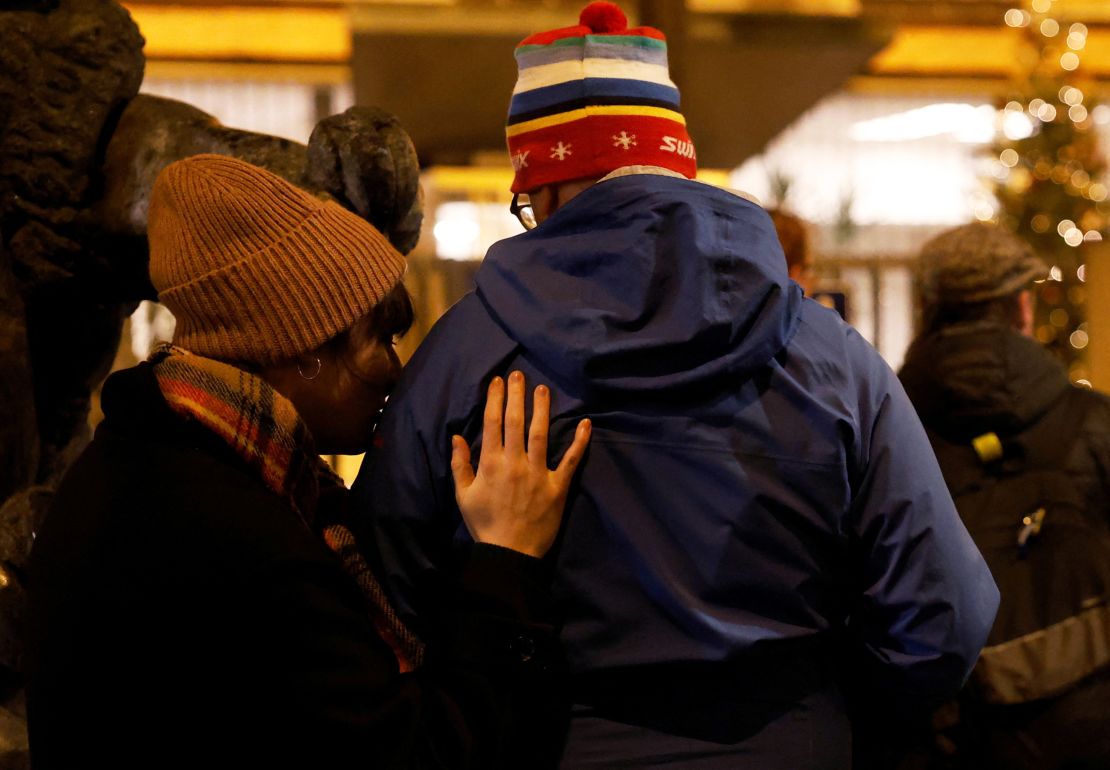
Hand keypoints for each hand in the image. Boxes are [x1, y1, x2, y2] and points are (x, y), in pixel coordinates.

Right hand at [451, 371, 590, 557]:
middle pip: (516, 422)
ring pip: (541, 434)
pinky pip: (570, 460)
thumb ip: (460, 465)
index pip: (493, 424)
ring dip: (542, 409)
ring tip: (543, 389)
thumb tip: (456, 436)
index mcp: (491, 464)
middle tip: (519, 375)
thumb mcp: (463, 496)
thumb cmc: (484, 524)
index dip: (495, 400)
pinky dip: (580, 442)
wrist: (510, 554)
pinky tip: (586, 423)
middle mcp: (515, 463)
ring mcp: (539, 474)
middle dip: (517, 396)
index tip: (498, 382)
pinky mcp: (558, 486)